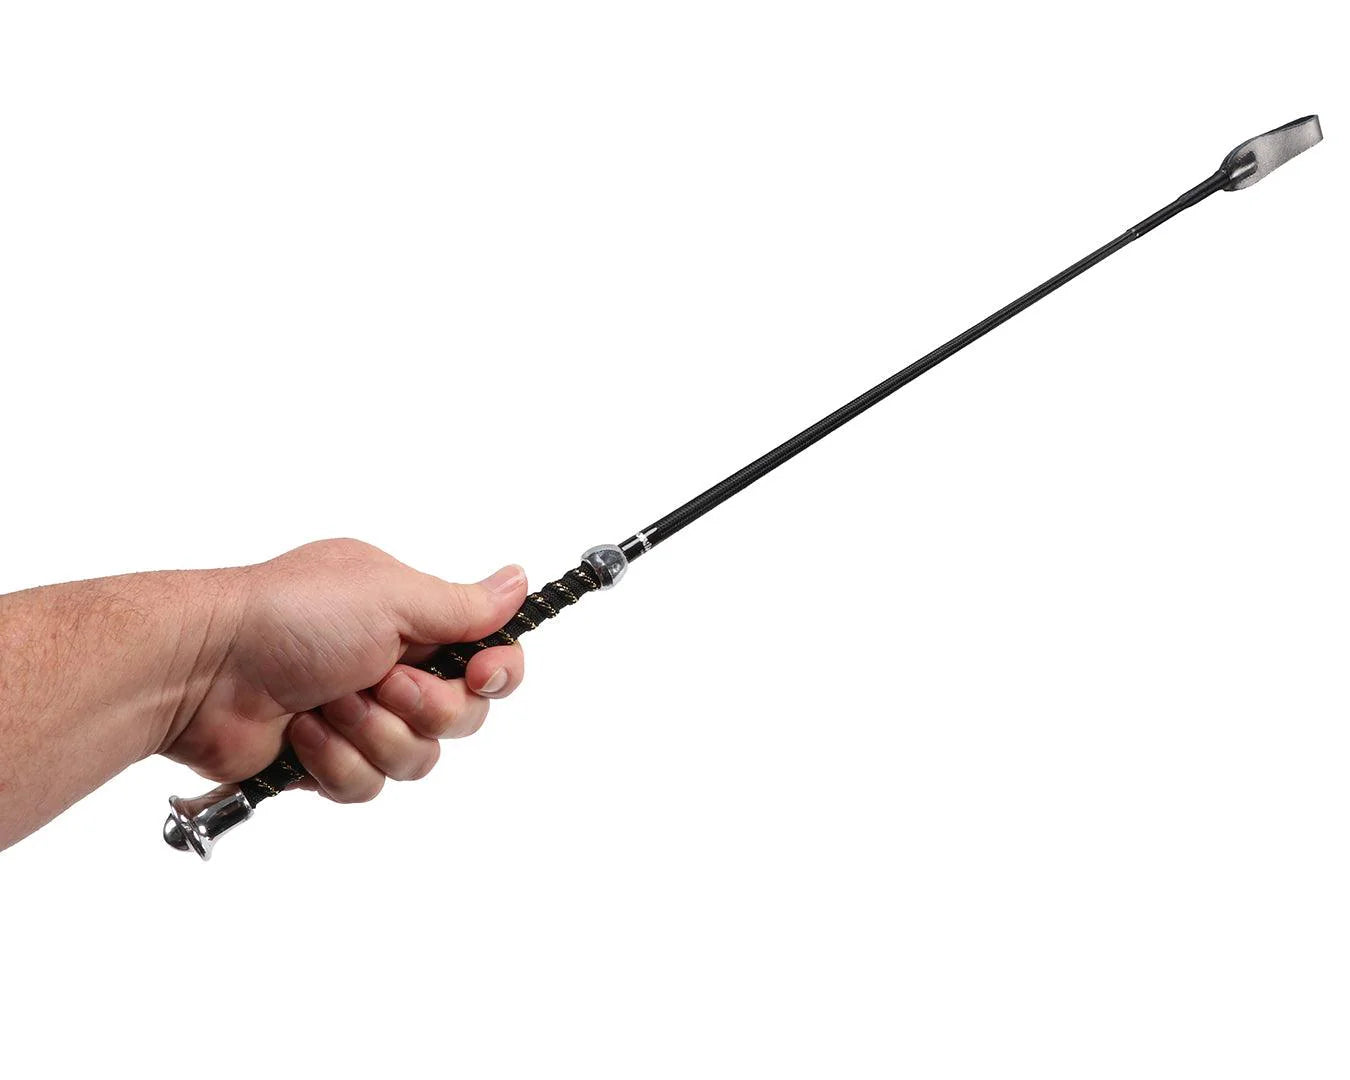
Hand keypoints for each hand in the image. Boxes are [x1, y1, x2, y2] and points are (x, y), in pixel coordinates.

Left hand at [160, 539, 526, 801]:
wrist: (203, 669)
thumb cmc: (290, 616)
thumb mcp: (390, 597)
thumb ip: (462, 606)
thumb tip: (519, 582)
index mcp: (412, 620)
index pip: (488, 656)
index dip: (496, 673)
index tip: (481, 675)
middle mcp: (393, 668)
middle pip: (462, 718)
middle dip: (424, 707)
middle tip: (381, 680)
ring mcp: (361, 718)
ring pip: (417, 760)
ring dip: (371, 732)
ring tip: (326, 702)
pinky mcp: (328, 763)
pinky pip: (367, 785)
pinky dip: (333, 759)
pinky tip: (301, 730)